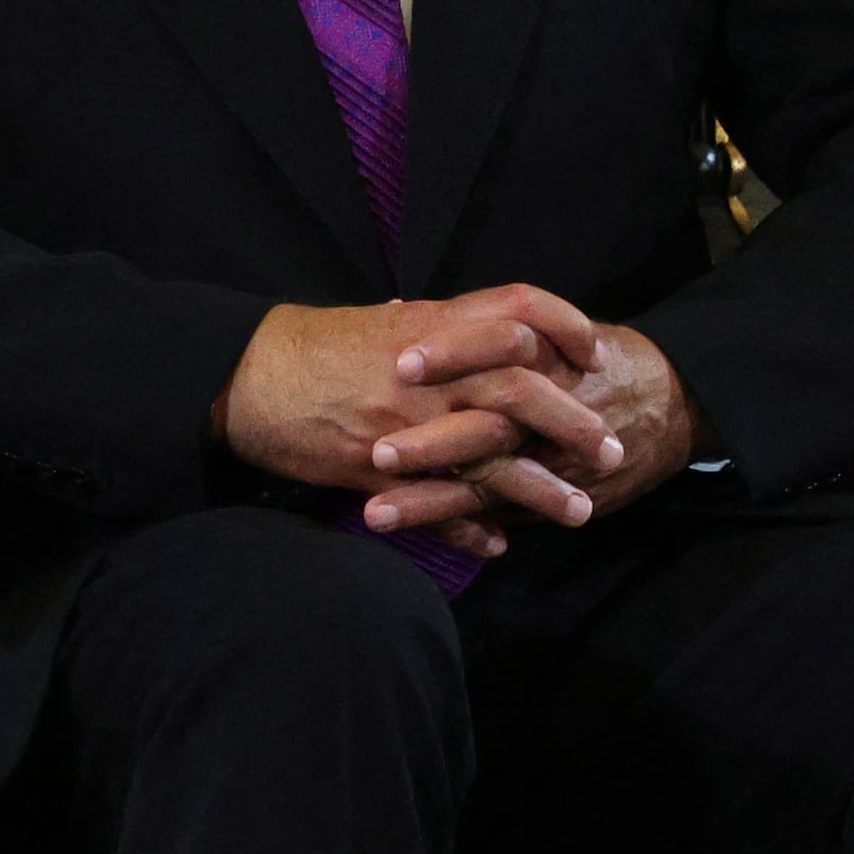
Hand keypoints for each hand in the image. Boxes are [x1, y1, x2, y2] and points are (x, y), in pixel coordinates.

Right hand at [214, 285, 634, 557]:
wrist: (243, 379)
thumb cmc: (304, 349)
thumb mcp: (370, 325)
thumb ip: (416, 329)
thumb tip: (429, 318)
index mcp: (430, 326)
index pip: (519, 308)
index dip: (566, 325)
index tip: (594, 353)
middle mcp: (427, 369)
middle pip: (523, 386)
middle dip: (574, 420)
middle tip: (610, 448)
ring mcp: (406, 420)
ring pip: (493, 455)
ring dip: (541, 487)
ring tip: (579, 511)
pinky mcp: (379, 467)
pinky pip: (440, 503)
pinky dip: (473, 528)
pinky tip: (497, 544)